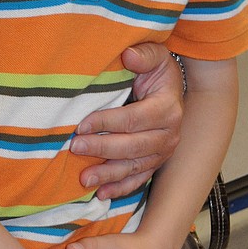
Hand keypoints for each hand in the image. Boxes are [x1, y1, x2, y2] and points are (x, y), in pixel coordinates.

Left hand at [70, 43, 182, 198]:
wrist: (172, 88)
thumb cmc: (156, 70)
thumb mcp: (154, 56)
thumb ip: (143, 54)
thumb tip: (127, 55)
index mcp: (167, 109)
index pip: (133, 119)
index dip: (106, 122)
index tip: (81, 125)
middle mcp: (169, 134)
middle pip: (132, 146)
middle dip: (102, 148)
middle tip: (75, 147)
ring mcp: (163, 152)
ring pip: (134, 167)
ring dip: (108, 175)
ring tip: (84, 179)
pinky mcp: (156, 163)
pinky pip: (139, 179)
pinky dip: (121, 188)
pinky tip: (102, 194)